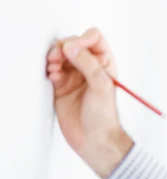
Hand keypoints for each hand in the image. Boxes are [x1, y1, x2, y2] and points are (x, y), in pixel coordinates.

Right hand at [46, 28, 132, 178]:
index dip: (82, 39)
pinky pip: (52, 69)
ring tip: (53, 68)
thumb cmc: (104, 116)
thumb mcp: (102, 86)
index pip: (93, 39)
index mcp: (105, 63)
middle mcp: (90, 67)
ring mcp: (75, 76)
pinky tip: (53, 77)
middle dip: (63, 47)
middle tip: (57, 58)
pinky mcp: (62, 85)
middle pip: (73, 44)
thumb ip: (88, 64)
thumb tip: (72, 47)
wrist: (94, 139)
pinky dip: (49, 69)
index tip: (73, 49)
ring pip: (61, 55)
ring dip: (54, 57)